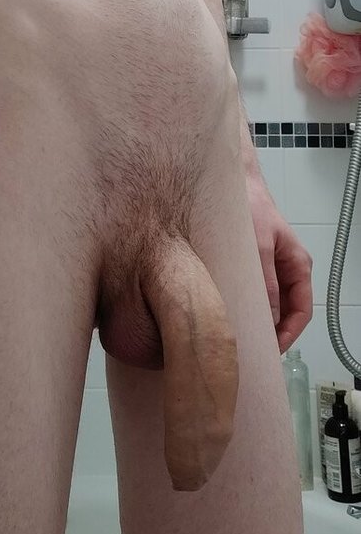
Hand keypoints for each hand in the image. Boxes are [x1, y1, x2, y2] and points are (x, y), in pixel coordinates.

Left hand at [246, 176, 312, 353]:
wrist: (232, 183)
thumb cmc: (250, 206)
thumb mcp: (258, 247)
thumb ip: (264, 282)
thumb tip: (268, 318)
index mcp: (297, 264)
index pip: (301, 310)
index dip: (289, 333)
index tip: (271, 349)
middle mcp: (286, 268)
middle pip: (285, 311)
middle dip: (272, 331)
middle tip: (252, 350)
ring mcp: (269, 268)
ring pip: (268, 303)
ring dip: (257, 318)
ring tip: (240, 336)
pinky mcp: (251, 265)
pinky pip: (253, 291)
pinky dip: (246, 304)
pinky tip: (231, 314)